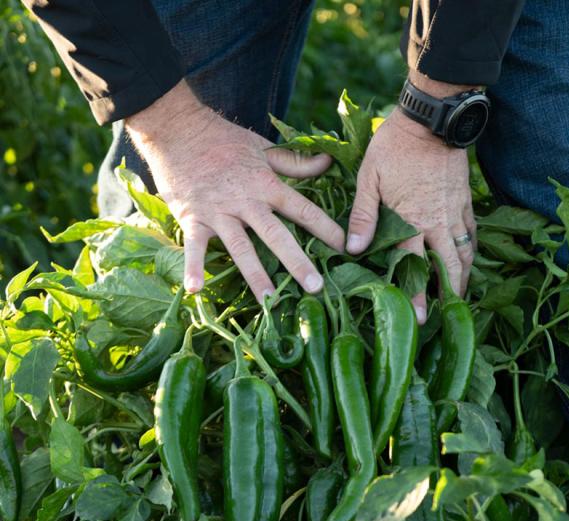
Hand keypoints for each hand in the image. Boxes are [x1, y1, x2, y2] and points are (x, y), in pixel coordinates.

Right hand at [126, 81, 344, 302]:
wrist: (177, 128)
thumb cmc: (222, 139)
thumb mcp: (263, 148)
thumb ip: (295, 163)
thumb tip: (328, 163)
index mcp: (266, 185)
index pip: (302, 210)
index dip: (326, 229)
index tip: (346, 248)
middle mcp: (246, 202)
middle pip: (276, 235)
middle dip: (297, 262)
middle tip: (316, 287)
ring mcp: (219, 212)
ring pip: (241, 248)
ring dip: (255, 274)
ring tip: (270, 300)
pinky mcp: (192, 218)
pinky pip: (193, 246)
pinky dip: (193, 267)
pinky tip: (196, 291)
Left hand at [346, 100, 472, 322]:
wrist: (432, 121)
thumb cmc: (394, 147)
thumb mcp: (369, 178)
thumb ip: (363, 215)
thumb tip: (354, 249)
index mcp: (412, 220)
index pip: (416, 266)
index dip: (417, 295)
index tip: (419, 319)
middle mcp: (437, 223)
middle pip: (450, 266)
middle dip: (450, 294)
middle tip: (448, 315)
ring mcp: (454, 213)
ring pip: (465, 253)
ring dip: (464, 276)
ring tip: (460, 295)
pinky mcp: (465, 202)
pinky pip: (471, 233)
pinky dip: (470, 250)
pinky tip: (467, 259)